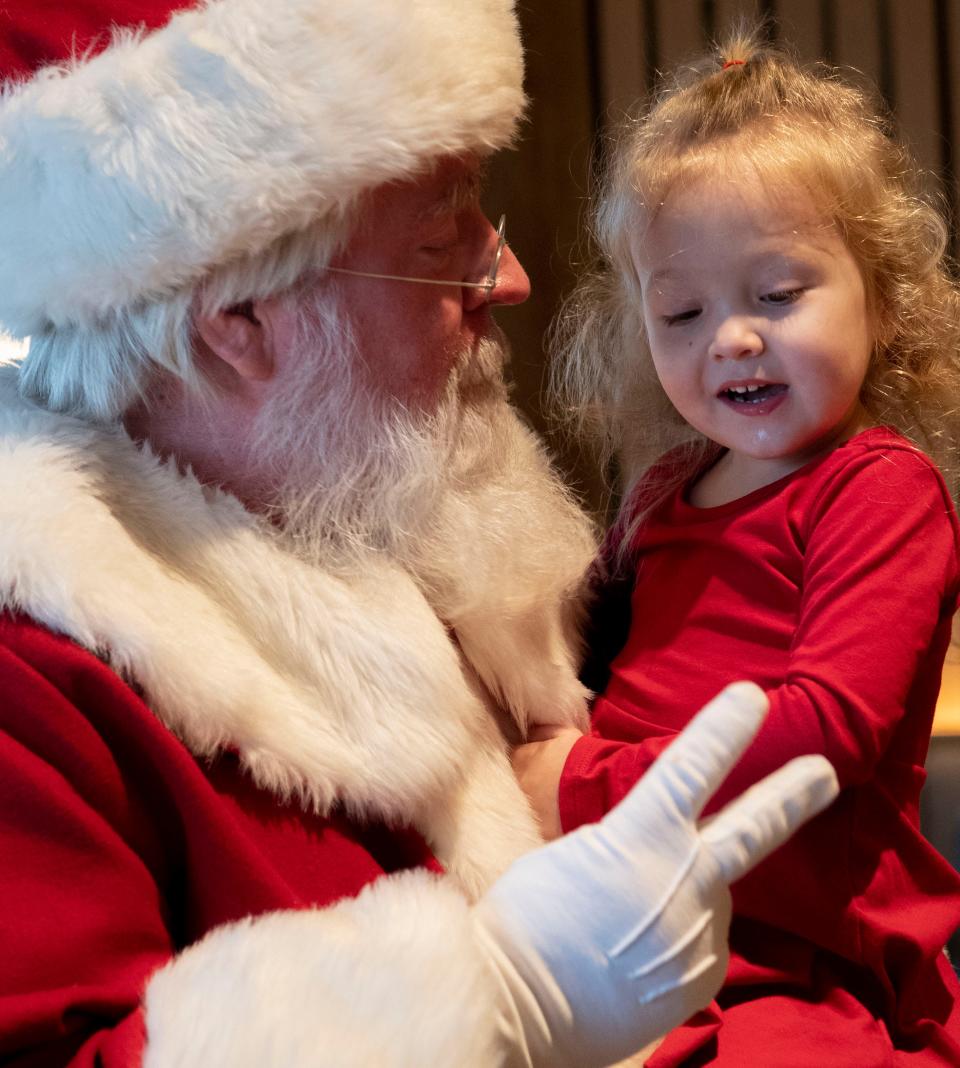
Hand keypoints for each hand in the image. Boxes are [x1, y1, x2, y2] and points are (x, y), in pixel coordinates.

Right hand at [474, 682, 838, 1067]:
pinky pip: (700, 941)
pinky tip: (637, 952)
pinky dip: (679, 936)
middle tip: (824, 772)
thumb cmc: (526, 919)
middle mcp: (685, 879)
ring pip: (711, 894)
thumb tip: (646, 857)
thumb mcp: (570, 855)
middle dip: (792, 796)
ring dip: (687, 892)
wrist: (520, 1005)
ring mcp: (699, 932)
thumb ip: (622, 846)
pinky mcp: (702, 977)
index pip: (692, 767)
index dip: (726, 727)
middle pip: (752, 828)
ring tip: (630, 917)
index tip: (753, 697)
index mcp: (641, 836)